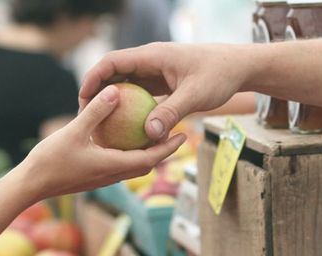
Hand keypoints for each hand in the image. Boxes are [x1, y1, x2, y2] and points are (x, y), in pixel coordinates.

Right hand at [18, 85, 186, 201]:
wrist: (30, 185)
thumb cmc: (50, 160)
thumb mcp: (74, 131)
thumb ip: (96, 112)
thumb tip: (115, 91)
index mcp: (113, 166)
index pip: (150, 159)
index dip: (168, 148)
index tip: (183, 135)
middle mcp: (112, 175)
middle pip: (146, 164)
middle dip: (163, 150)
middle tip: (177, 133)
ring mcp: (102, 178)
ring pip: (132, 166)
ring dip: (147, 153)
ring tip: (155, 135)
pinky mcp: (93, 176)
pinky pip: (118, 164)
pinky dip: (128, 153)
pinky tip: (123, 138)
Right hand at [79, 42, 251, 140]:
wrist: (239, 67)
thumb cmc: (219, 75)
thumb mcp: (195, 96)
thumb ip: (171, 113)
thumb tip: (149, 134)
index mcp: (152, 56)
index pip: (112, 62)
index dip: (93, 78)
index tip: (83, 99)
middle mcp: (150, 61)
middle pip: (114, 73)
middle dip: (97, 92)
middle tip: (85, 116)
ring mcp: (156, 71)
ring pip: (126, 84)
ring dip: (113, 101)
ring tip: (100, 124)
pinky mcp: (163, 82)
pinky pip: (140, 94)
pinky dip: (130, 107)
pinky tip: (126, 128)